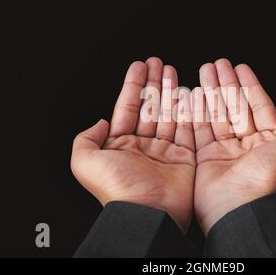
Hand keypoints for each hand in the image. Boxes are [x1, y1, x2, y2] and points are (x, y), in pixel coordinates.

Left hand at [71, 57, 195, 230]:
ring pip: (169, 114)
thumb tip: (100, 122)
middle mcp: (143, 146)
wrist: (147, 211)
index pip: (129, 107)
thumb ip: (86, 138)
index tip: (139, 66)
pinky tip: (190, 93)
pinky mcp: (185, 157)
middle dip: (154, 83)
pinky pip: (188, 129)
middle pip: (150, 107)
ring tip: (173, 70)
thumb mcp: (85, 162)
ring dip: (171, 91)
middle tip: (158, 62)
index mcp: (121, 145)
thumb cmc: (117, 188)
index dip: (134, 85)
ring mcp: (165, 151)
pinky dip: (190, 111)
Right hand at [192, 59, 275, 233]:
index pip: (259, 106)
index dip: (250, 85)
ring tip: (205, 70)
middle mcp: (248, 146)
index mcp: (270, 143)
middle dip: (227, 83)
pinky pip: (200, 129)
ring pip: (217, 113)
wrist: (241, 206)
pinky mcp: (206, 158)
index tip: (241, 67)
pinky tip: (194, 94)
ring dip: (211, 91)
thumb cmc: (269, 180)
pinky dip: (197, 111)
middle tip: (218, 64)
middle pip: (236, 106)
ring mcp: (226, 151)